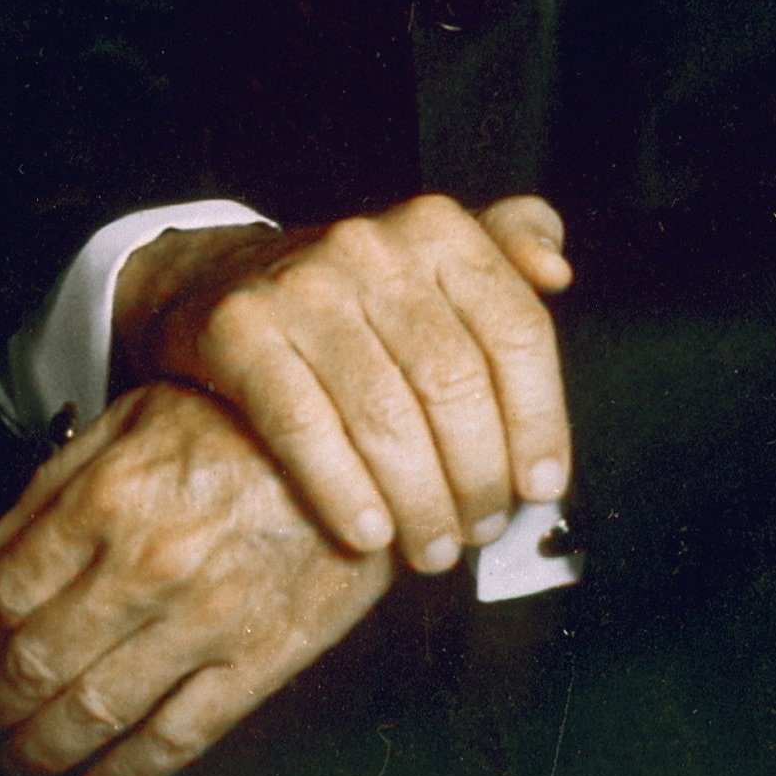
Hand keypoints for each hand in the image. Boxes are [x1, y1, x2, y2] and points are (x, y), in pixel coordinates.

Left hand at [0, 380, 392, 775]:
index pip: (8, 592)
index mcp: (114, 495)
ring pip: (95, 711)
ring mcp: (205, 618)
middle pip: (39, 661)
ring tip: (23, 754)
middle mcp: (149, 563)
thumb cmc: (252, 418)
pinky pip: (178, 737)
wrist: (368, 437)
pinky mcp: (261, 658)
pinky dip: (125, 775)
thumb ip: (57, 478)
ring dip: (42, 746)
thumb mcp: (142, 412)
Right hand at [116, 193, 572, 574]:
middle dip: (477, 474)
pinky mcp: (241, 328)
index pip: (516, 329)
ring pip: (384, 413)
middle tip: (478, 531)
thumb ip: (508, 251)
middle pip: (453, 380)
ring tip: (432, 548)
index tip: (541, 485)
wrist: (218, 283)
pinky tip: (370, 535)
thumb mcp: (434, 257)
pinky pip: (304, 425)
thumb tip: (558, 272)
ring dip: (420, 500)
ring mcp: (304, 285)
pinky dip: (345, 491)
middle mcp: (374, 245)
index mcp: (439, 228)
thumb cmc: (355, 293)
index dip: (540, 417)